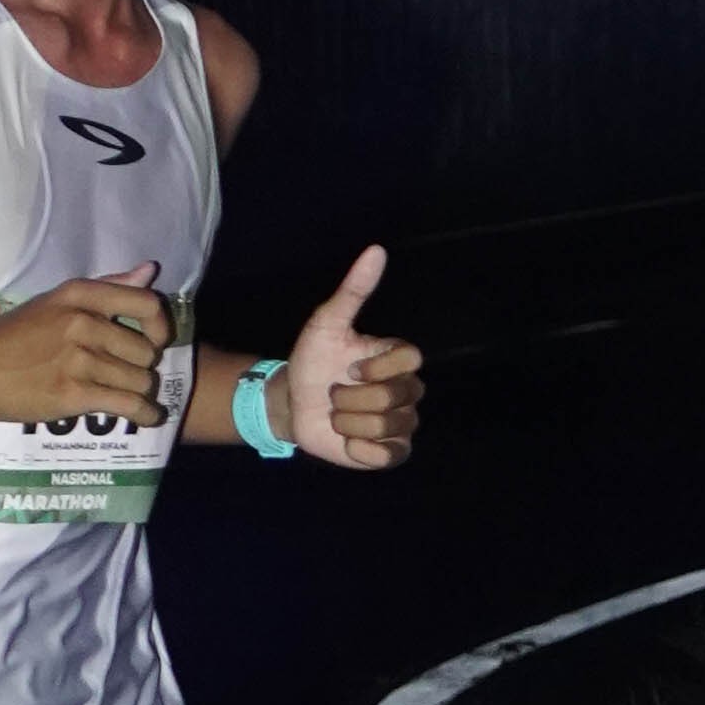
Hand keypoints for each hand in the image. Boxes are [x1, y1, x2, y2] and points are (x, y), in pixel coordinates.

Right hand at [0, 264, 168, 428]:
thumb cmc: (7, 336)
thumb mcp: (53, 301)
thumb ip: (106, 287)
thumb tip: (151, 270)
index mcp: (79, 296)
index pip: (147, 304)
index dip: (160, 327)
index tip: (154, 341)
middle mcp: (83, 323)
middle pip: (146, 351)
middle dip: (141, 367)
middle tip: (123, 375)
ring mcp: (78, 360)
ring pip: (140, 380)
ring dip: (138, 392)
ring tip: (124, 395)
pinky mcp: (72, 394)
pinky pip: (129, 405)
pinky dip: (144, 414)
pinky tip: (145, 416)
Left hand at [279, 245, 424, 470]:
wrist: (292, 403)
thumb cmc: (312, 360)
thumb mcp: (327, 322)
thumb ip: (354, 289)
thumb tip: (376, 250)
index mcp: (398, 359)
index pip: (412, 361)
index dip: (377, 367)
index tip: (349, 366)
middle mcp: (407, 390)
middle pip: (394, 398)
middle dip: (351, 397)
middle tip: (333, 394)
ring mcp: (402, 423)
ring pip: (387, 426)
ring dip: (348, 422)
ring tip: (336, 415)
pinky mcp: (390, 453)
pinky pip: (386, 455)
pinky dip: (359, 448)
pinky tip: (346, 439)